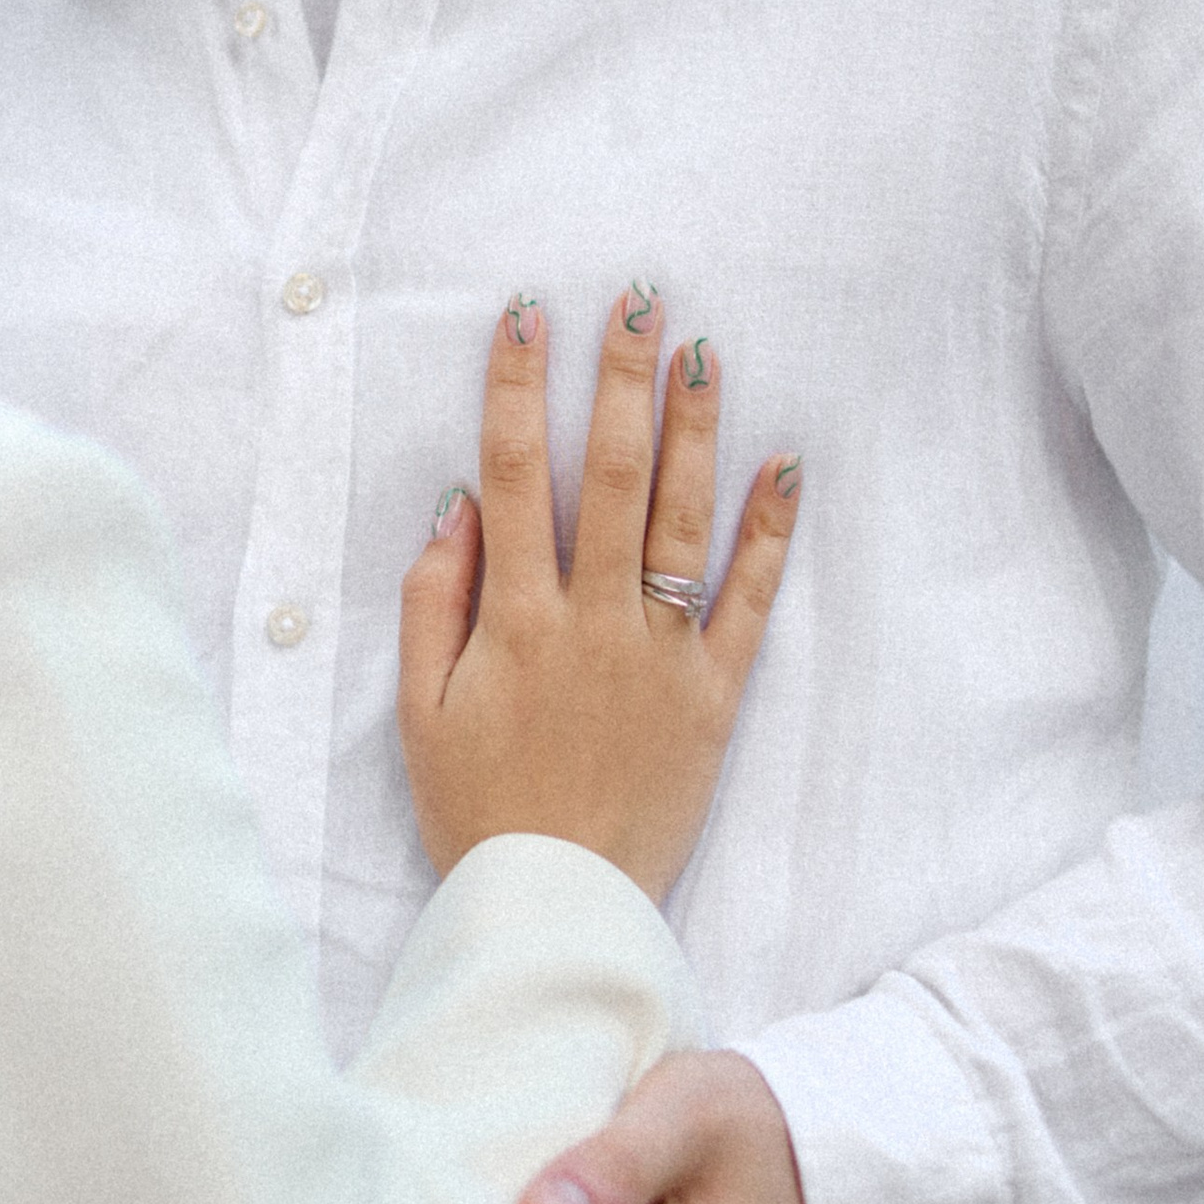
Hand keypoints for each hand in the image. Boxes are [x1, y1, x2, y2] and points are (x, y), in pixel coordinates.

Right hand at [396, 287, 798, 902]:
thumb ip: (432, 602)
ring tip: (703, 350)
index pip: (516, 474)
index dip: (520, 387)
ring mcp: (662, 654)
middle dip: (622, 376)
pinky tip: (784, 461)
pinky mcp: (715, 694)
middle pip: (613, 473)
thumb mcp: (419, 711)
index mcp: (514, 620)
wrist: (561, 907)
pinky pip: (750, 599)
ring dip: (696, 426)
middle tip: (637, 296)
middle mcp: (593, 621)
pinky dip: (770, 529)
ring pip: (684, 517)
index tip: (527, 314)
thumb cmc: (479, 809)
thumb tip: (457, 505)